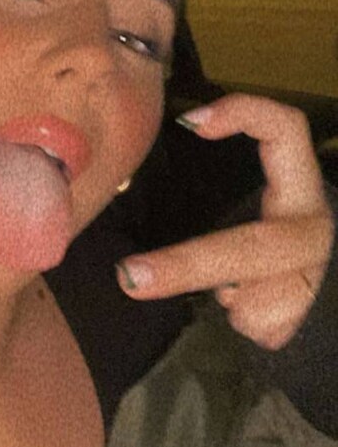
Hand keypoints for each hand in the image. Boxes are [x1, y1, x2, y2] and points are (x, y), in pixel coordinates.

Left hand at [116, 93, 334, 350]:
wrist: (331, 306)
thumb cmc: (268, 250)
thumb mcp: (254, 210)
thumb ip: (216, 195)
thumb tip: (135, 207)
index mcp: (300, 190)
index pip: (286, 132)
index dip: (246, 115)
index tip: (190, 123)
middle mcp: (314, 229)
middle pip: (251, 247)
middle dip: (187, 266)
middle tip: (128, 276)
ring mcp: (318, 276)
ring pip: (257, 302)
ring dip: (235, 305)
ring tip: (234, 295)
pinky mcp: (313, 320)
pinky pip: (263, 331)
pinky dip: (248, 327)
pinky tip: (254, 316)